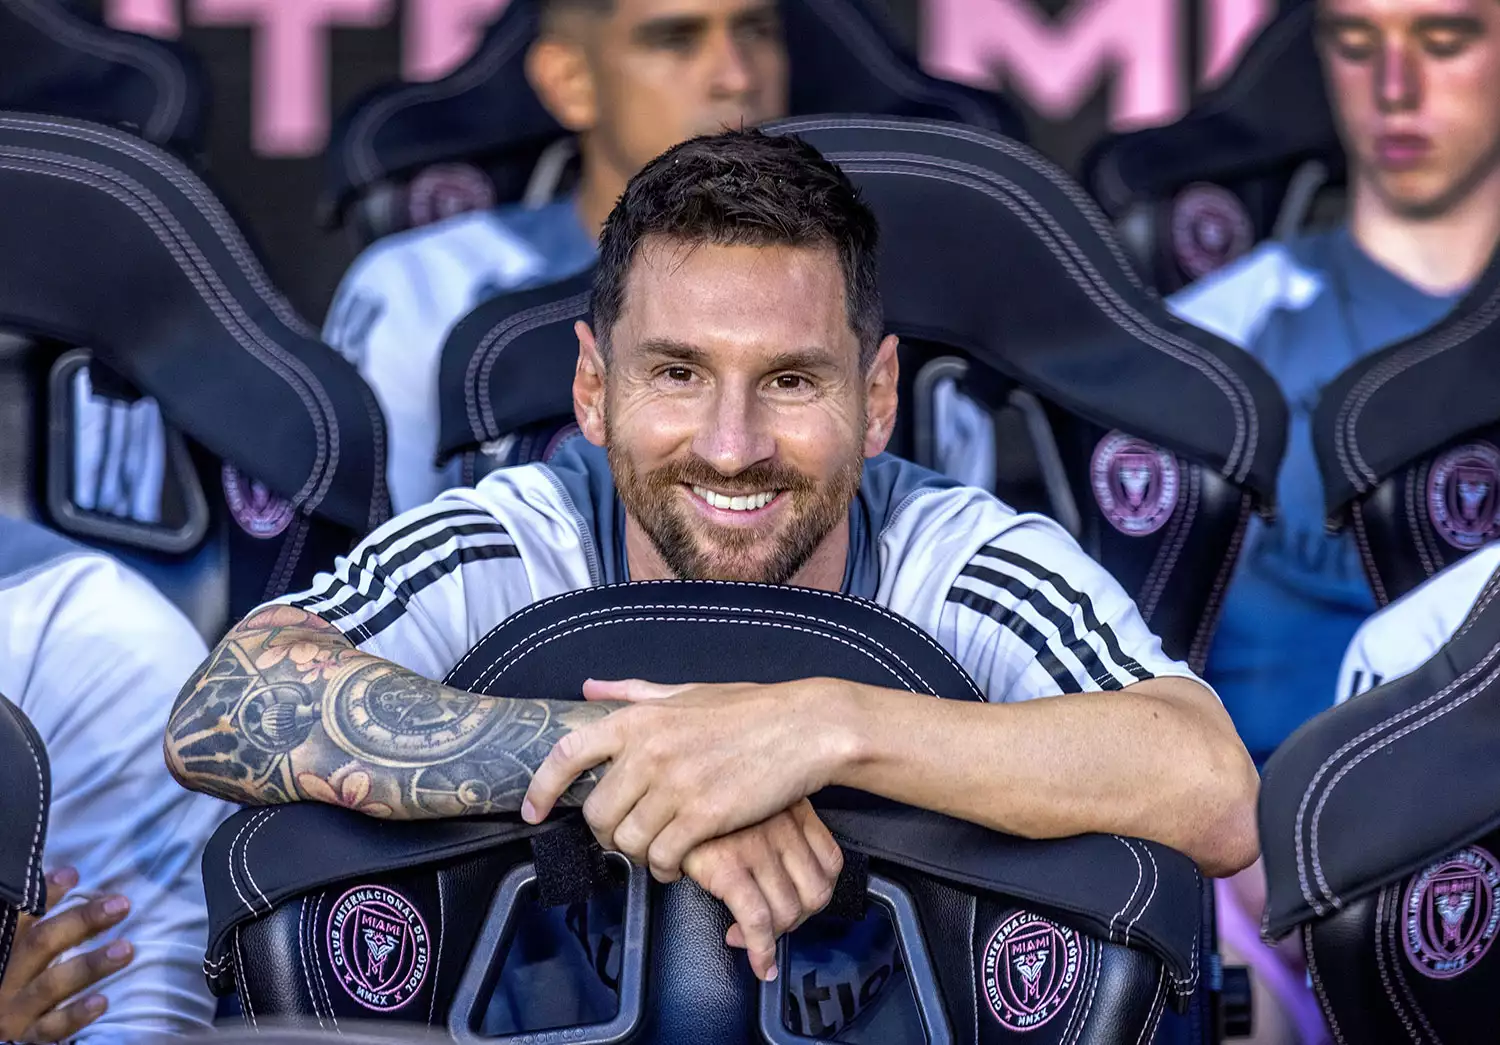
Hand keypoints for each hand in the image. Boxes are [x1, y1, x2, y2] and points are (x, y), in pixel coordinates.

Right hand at [0, 869, 133, 1043]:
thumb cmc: (14, 984)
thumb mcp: (17, 952)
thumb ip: (36, 920)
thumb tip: (70, 872)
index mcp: (3, 952)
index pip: (21, 919)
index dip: (44, 895)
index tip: (74, 873)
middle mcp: (5, 979)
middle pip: (41, 945)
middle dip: (80, 923)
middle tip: (121, 905)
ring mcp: (14, 1011)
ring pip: (51, 985)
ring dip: (89, 966)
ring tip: (126, 949)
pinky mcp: (26, 1039)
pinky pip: (51, 1028)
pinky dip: (75, 1015)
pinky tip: (102, 1002)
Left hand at [523, 678, 852, 880]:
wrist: (804, 728)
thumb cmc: (748, 709)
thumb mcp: (685, 692)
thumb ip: (633, 692)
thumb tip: (590, 687)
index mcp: (638, 718)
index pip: (567, 754)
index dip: (542, 788)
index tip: (533, 812)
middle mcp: (648, 751)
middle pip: (597, 813)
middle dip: (607, 833)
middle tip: (627, 835)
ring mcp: (675, 785)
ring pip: (627, 841)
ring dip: (637, 854)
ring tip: (656, 848)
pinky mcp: (704, 817)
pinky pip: (662, 857)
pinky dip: (665, 867)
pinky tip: (678, 860)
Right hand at [682, 800, 843, 982]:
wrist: (662, 795)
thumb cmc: (705, 800)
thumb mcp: (754, 799)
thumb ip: (776, 822)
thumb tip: (786, 869)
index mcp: (793, 808)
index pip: (831, 863)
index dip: (817, 894)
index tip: (799, 905)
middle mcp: (782, 826)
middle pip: (815, 893)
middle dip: (796, 920)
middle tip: (774, 926)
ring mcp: (756, 847)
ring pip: (789, 911)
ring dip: (774, 938)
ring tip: (753, 940)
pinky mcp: (727, 866)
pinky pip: (757, 921)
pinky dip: (760, 950)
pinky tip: (755, 958)